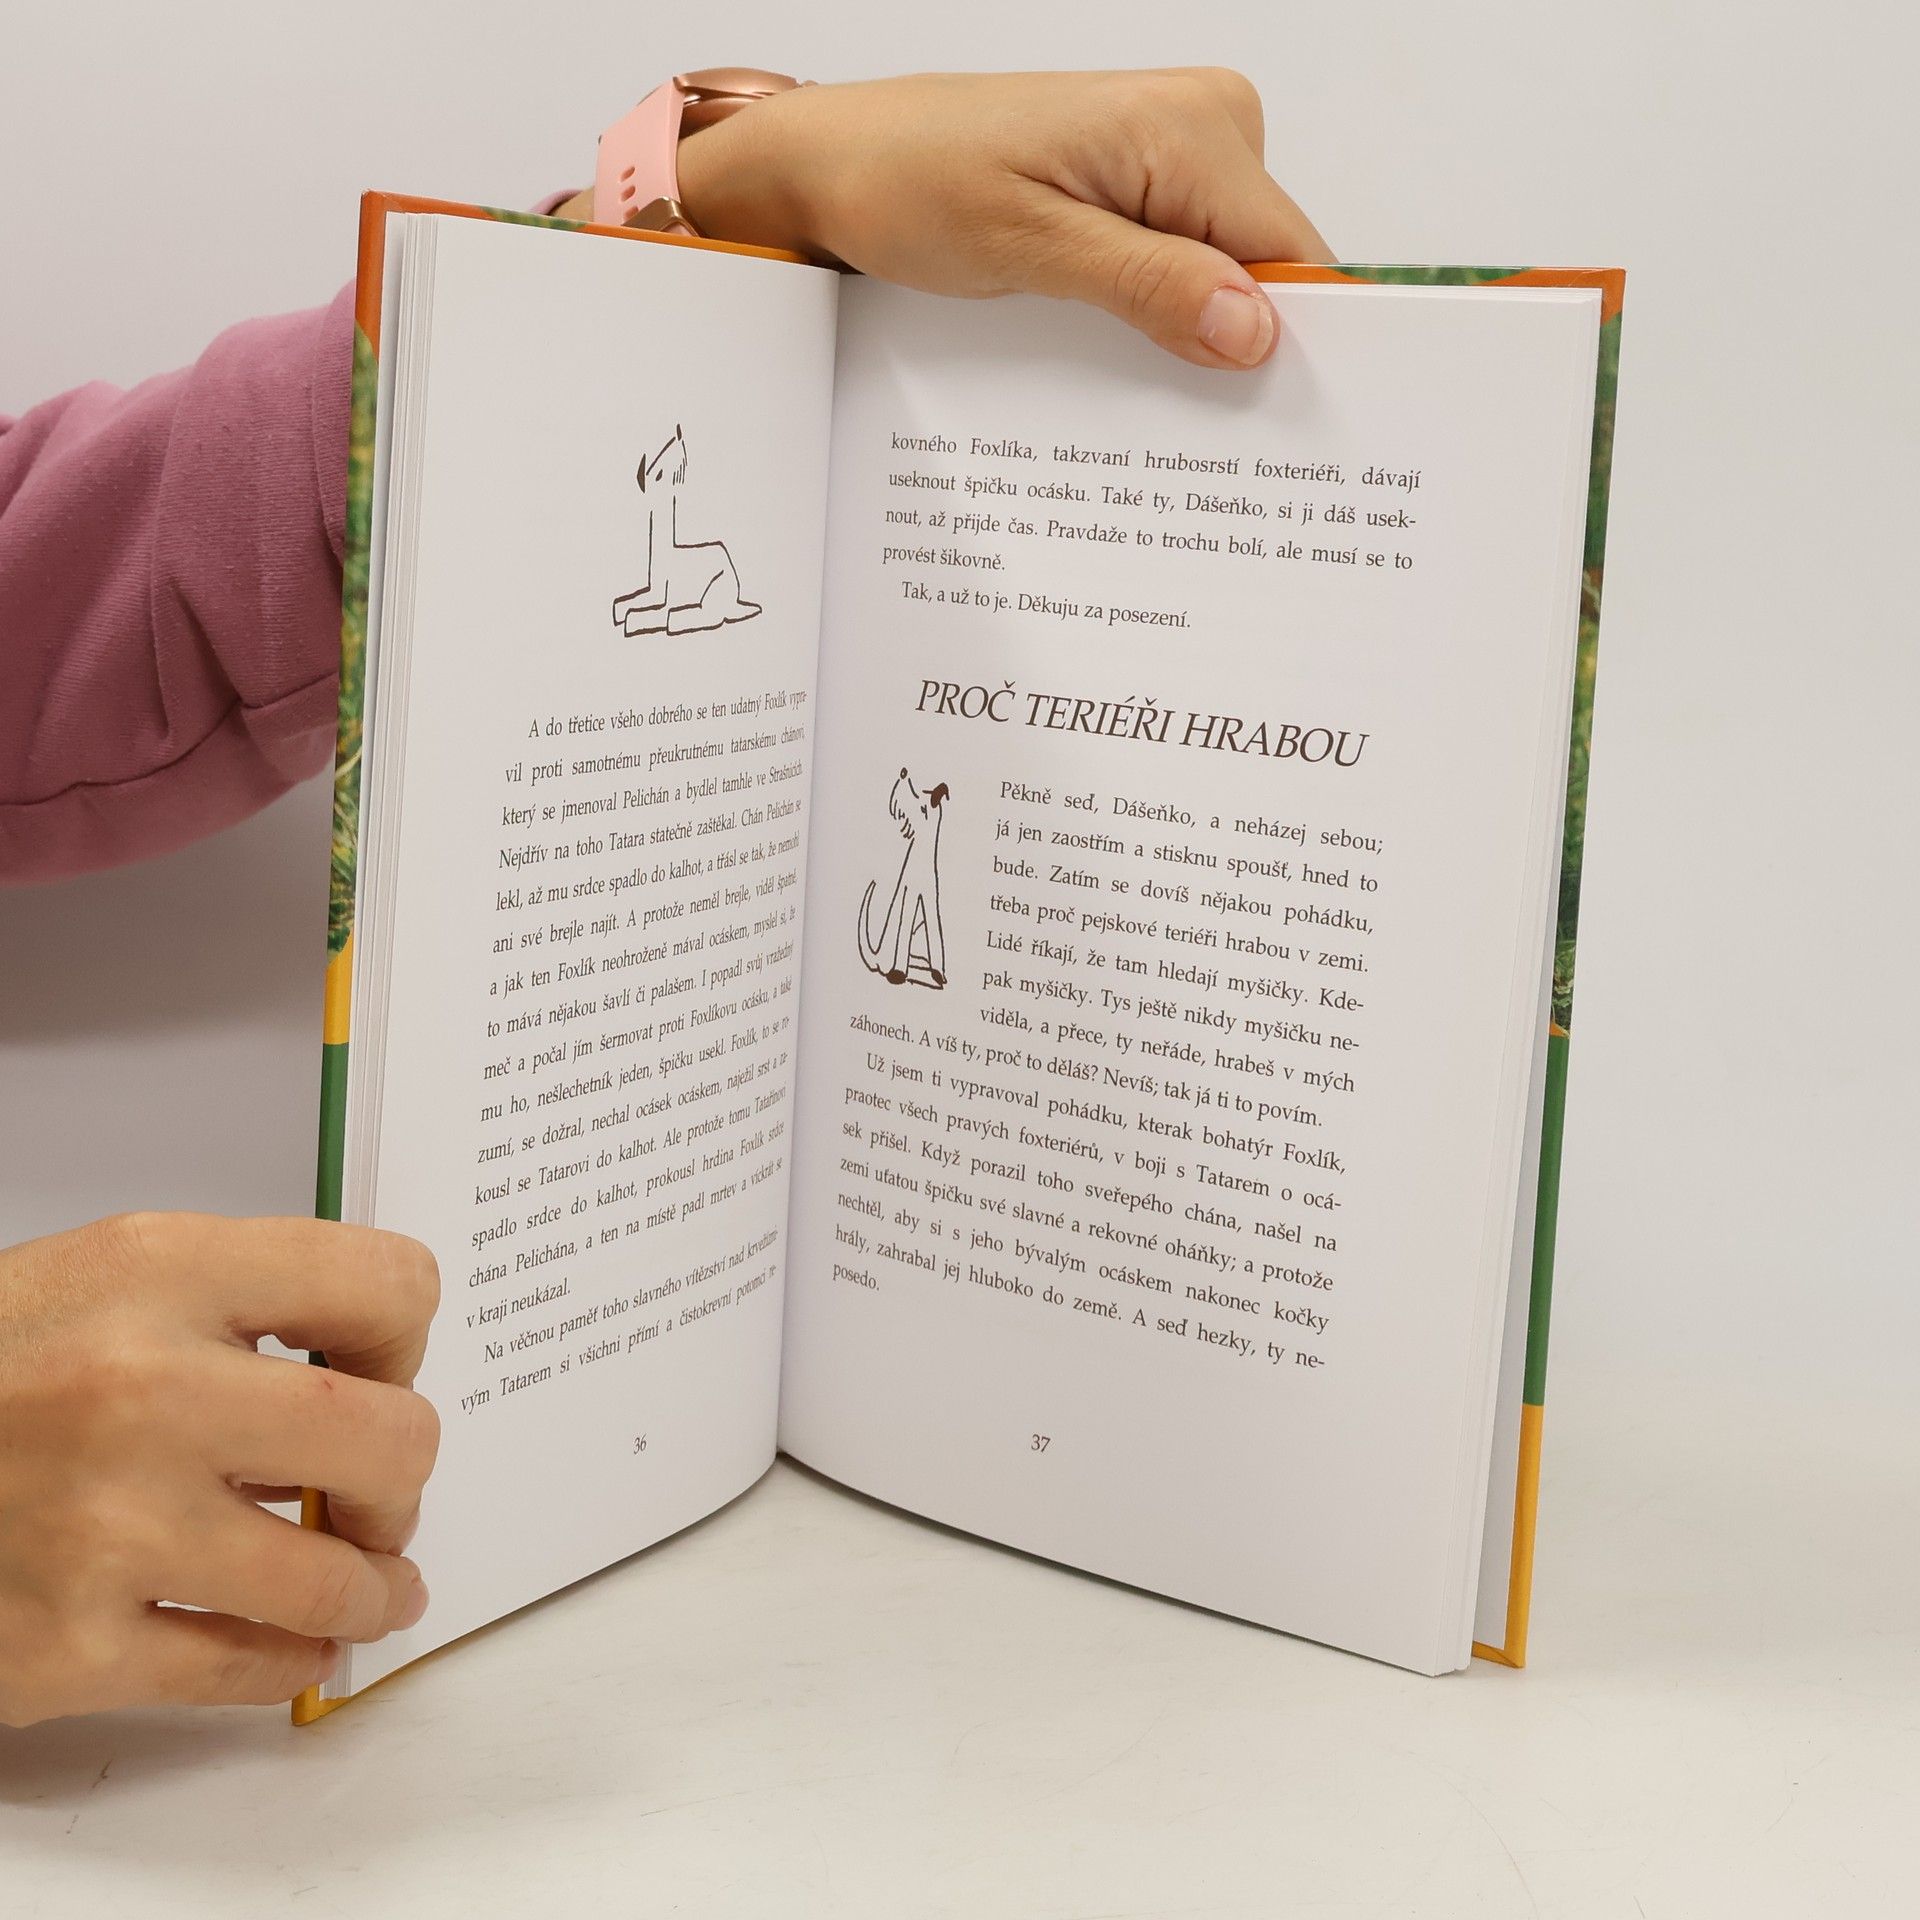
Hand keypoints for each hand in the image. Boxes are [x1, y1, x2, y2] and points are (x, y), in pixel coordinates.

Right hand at [0, 1213, 439, 1725]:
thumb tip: (373, 1360)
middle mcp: (140, 1392)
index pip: (385, 1287)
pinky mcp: (64, 1650)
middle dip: (403, 1476)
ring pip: (336, 1575)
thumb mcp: (103, 1277)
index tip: (381, 1366)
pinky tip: (303, 1638)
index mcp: (158, 1273)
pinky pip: (247, 1667)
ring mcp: (105, 1528)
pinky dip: (298, 1658)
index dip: (404, 1333)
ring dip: (374, 1583)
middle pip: (393, 1440)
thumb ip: (237, 1299)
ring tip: (375, 1580)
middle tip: (380, 1490)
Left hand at [565, 68, 1331, 369]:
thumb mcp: (1030, 246)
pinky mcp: (1144, 182)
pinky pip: (1188, 261)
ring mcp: (1177, 150)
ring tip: (1141, 385)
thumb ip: (1150, 286)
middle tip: (1197, 435)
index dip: (1294, 346)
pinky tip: (1129, 352)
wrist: (838, 162)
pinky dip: (1166, 314)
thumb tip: (1255, 328)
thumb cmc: (910, 180)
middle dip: (1239, 348)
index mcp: (1190, 126)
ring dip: (1196, 338)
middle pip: (1269, 268)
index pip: (1294, 257)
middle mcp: (1202, 123)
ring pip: (1231, 274)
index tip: (1277, 430)